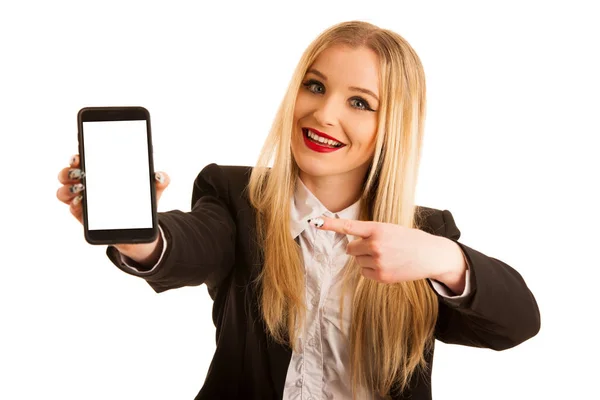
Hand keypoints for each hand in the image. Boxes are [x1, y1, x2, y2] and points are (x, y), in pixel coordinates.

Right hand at [56, 154, 169, 263]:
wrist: (140, 227)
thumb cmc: (141, 202)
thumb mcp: (153, 190)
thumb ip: (160, 180)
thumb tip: (160, 176)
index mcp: (101, 173)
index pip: (83, 160)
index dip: (77, 156)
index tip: (79, 156)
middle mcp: (87, 185)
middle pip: (67, 174)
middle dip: (68, 171)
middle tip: (80, 172)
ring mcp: (83, 201)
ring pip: (64, 192)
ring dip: (67, 188)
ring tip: (80, 188)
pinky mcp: (84, 218)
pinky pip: (72, 210)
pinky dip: (74, 205)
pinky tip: (80, 203)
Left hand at [311, 216, 466, 285]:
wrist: (430, 255)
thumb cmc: (409, 239)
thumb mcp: (390, 229)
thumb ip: (370, 234)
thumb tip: (350, 247)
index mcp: (377, 229)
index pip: (349, 226)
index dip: (330, 225)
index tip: (315, 222)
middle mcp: (375, 245)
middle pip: (350, 248)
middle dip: (359, 248)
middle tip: (378, 246)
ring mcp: (377, 262)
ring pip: (358, 261)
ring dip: (367, 259)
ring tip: (387, 256)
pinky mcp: (380, 276)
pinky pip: (364, 272)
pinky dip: (372, 270)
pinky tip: (387, 266)